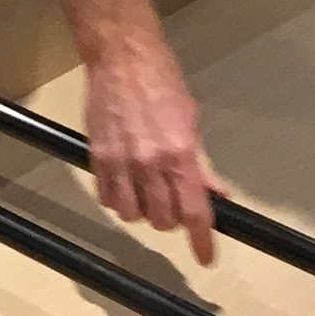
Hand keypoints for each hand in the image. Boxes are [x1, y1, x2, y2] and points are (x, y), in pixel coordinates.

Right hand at [79, 29, 219, 263]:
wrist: (121, 57)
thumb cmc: (162, 81)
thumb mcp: (191, 121)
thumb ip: (201, 164)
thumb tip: (216, 194)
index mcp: (181, 153)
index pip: (194, 210)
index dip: (202, 240)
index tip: (205, 258)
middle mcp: (151, 162)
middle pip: (162, 219)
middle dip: (172, 218)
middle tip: (173, 202)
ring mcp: (121, 161)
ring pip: (133, 215)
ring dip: (143, 211)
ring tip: (147, 193)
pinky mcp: (98, 156)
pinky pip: (108, 198)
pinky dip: (119, 200)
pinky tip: (126, 185)